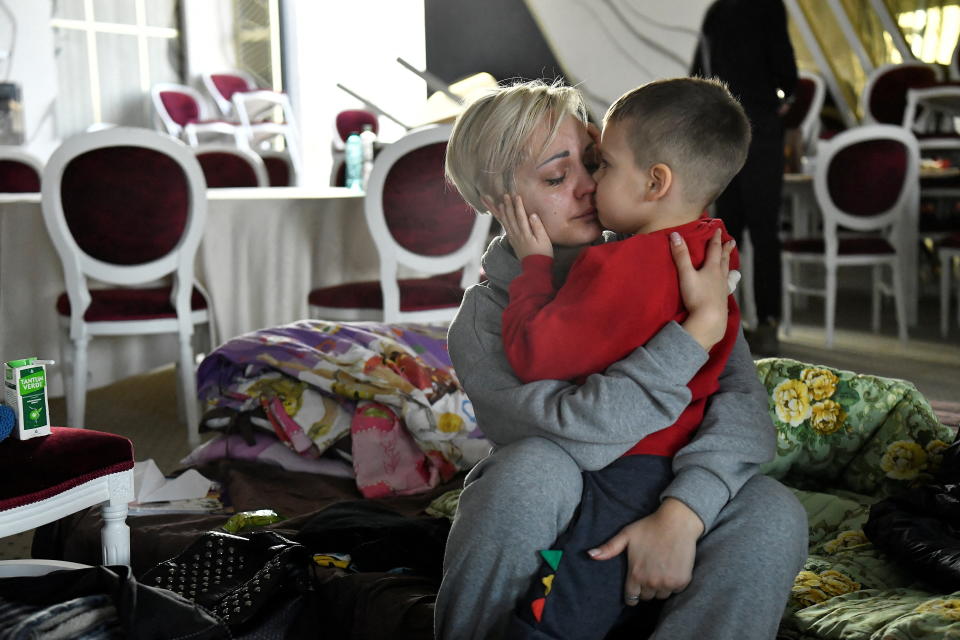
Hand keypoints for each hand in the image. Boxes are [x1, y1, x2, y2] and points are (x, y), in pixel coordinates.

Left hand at [483, 194, 552, 260]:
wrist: (535, 268)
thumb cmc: (543, 253)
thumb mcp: (544, 240)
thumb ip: (538, 227)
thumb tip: (532, 215)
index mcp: (526, 233)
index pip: (521, 216)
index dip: (518, 205)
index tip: (516, 196)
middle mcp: (518, 235)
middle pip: (511, 218)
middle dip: (508, 206)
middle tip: (505, 196)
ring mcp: (514, 239)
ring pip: (506, 223)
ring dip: (503, 213)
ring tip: (500, 204)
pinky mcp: (513, 243)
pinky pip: (506, 230)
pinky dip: (503, 222)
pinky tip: (502, 218)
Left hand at [587, 498, 702, 604]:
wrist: (677, 522)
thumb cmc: (649, 527)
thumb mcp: (626, 535)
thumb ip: (609, 548)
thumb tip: (589, 555)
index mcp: (635, 574)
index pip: (631, 598)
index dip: (632, 595)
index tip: (635, 589)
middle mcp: (651, 582)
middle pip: (647, 597)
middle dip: (646, 589)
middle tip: (649, 573)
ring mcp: (668, 583)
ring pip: (661, 595)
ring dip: (660, 587)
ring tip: (660, 571)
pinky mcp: (682, 581)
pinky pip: (675, 590)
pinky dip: (674, 584)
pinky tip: (671, 569)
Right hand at [671, 229, 734, 350]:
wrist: (709, 319)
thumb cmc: (697, 296)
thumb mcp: (686, 274)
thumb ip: (680, 255)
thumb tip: (675, 234)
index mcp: (712, 268)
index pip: (714, 250)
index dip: (715, 239)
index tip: (719, 230)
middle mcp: (720, 277)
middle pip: (723, 260)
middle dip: (726, 250)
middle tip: (731, 242)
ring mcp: (722, 289)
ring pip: (727, 273)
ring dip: (728, 265)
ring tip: (732, 262)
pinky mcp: (722, 300)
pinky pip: (726, 287)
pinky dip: (728, 282)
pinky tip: (727, 286)